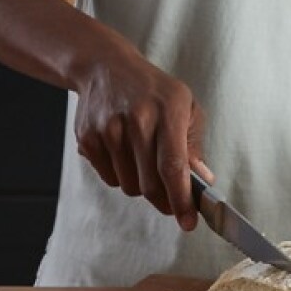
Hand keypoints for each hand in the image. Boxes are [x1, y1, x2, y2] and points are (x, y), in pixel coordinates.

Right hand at [73, 55, 212, 230]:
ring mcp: (108, 130)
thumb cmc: (152, 90)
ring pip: (128, 186)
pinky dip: (119, 174)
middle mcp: (136, 120)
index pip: (173, 166)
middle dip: (163, 199)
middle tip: (170, 197)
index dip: (181, 200)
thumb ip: (194, 145)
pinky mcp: (88, 138)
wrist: (105, 68)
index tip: (188, 222)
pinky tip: (122, 151)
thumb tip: (201, 180)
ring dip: (139, 184)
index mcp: (167, 111)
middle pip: (150, 185)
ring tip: (141, 158)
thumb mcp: (185, 106)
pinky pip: (109, 178)